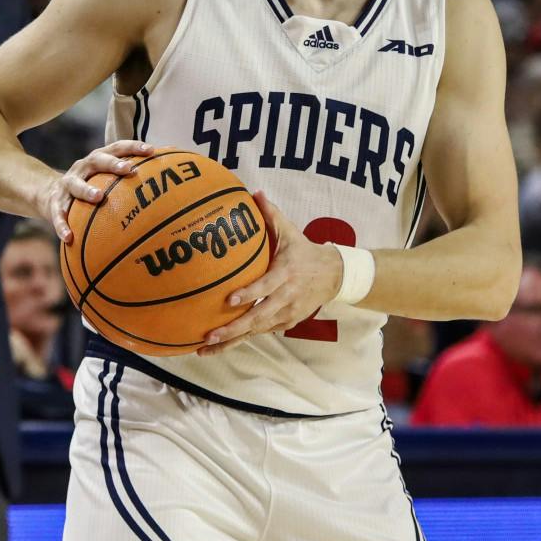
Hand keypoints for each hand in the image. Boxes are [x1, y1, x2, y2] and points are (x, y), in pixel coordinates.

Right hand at [37, 139, 160, 240]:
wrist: (49, 194)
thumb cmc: (90, 187)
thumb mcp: (105, 179)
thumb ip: (128, 181)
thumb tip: (164, 186)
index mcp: (98, 159)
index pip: (118, 148)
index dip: (134, 147)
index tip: (152, 151)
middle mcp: (83, 167)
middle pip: (97, 160)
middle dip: (112, 163)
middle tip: (128, 169)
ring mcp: (67, 183)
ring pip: (76, 184)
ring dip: (87, 189)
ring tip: (98, 197)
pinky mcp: (54, 201)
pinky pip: (58, 213)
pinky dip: (62, 225)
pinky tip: (69, 238)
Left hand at [198, 192, 343, 355]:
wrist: (334, 275)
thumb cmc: (304, 251)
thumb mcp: (291, 232)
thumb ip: (271, 214)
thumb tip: (254, 193)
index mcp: (285, 274)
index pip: (265, 286)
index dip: (249, 294)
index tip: (229, 300)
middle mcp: (286, 297)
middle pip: (259, 317)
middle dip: (233, 329)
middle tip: (209, 335)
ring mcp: (288, 313)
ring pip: (257, 331)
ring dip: (232, 341)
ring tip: (206, 348)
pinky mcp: (287, 323)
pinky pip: (261, 333)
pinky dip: (241, 341)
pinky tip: (219, 347)